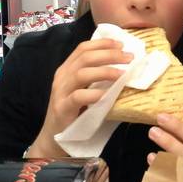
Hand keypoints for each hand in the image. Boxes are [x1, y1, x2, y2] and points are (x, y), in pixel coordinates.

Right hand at [29, 39, 131, 156]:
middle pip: (85, 57)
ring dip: (105, 71)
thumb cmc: (76, 112)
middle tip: (128, 58)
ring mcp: (60, 92)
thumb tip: (125, 67)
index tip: (121, 44)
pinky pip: (78, 97)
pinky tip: (107, 95)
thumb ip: (97, 77)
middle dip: (109, 54)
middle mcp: (62, 77)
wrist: (54, 137)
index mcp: (67, 69)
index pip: (83, 48)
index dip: (103, 43)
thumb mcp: (85, 89)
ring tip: (122, 74)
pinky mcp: (62, 109)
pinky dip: (94, 94)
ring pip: (81, 74)